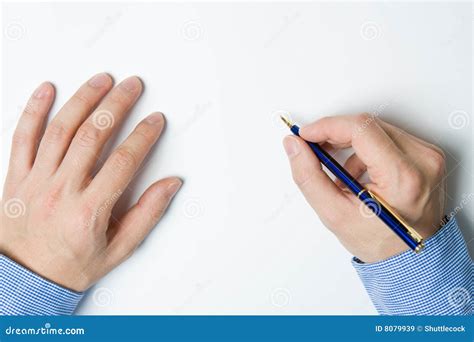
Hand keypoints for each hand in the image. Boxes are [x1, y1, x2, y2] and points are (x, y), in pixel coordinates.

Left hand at [0, 73, 181, 291]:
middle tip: (132, 86)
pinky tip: (47, 90)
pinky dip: (34, 110)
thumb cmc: (73, 264)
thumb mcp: (120, 248)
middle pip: (93, 135)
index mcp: (89, 211)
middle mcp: (60, 191)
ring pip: (60, 130)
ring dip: (83, 99)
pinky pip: (22, 137)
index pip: (123, 162)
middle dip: (117, 105)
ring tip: (101, 80)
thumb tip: (169, 185)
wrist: (26, 278)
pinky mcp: (17, 177)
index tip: (154, 121)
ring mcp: (35, 182)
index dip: (143, 136)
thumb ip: (147, 214)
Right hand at [283, 114, 445, 261]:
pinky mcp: (427, 156)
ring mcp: (429, 157)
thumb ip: (309, 176)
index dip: (328, 127)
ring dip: (351, 143)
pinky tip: (358, 172)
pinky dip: (367, 149)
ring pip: (377, 129)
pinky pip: (389, 138)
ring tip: (340, 173)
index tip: (306, 135)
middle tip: (315, 150)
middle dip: (335, 134)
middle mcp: (423, 161)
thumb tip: (294, 145)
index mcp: (403, 177)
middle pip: (368, 126)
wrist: (410, 259)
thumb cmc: (379, 242)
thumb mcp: (334, 214)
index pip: (361, 129)